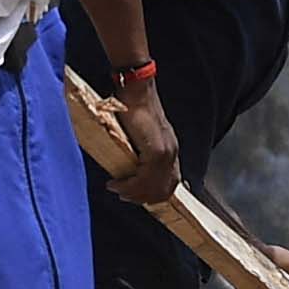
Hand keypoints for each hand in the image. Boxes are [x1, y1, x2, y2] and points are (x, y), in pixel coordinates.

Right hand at [108, 86, 183, 208]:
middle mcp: (172, 153)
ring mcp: (166, 152)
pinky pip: (145, 179)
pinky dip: (129, 185)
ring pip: (153, 187)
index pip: (170, 183)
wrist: (135, 90)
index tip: (134, 195)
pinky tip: (116, 183)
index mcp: (170, 150)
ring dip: (133, 193)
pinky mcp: (156, 151)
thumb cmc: (133, 107)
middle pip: (163, 190)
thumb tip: (129, 169)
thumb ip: (140, 151)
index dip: (153, 194)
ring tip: (118, 189)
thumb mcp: (139, 134)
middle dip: (142, 197)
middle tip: (124, 195)